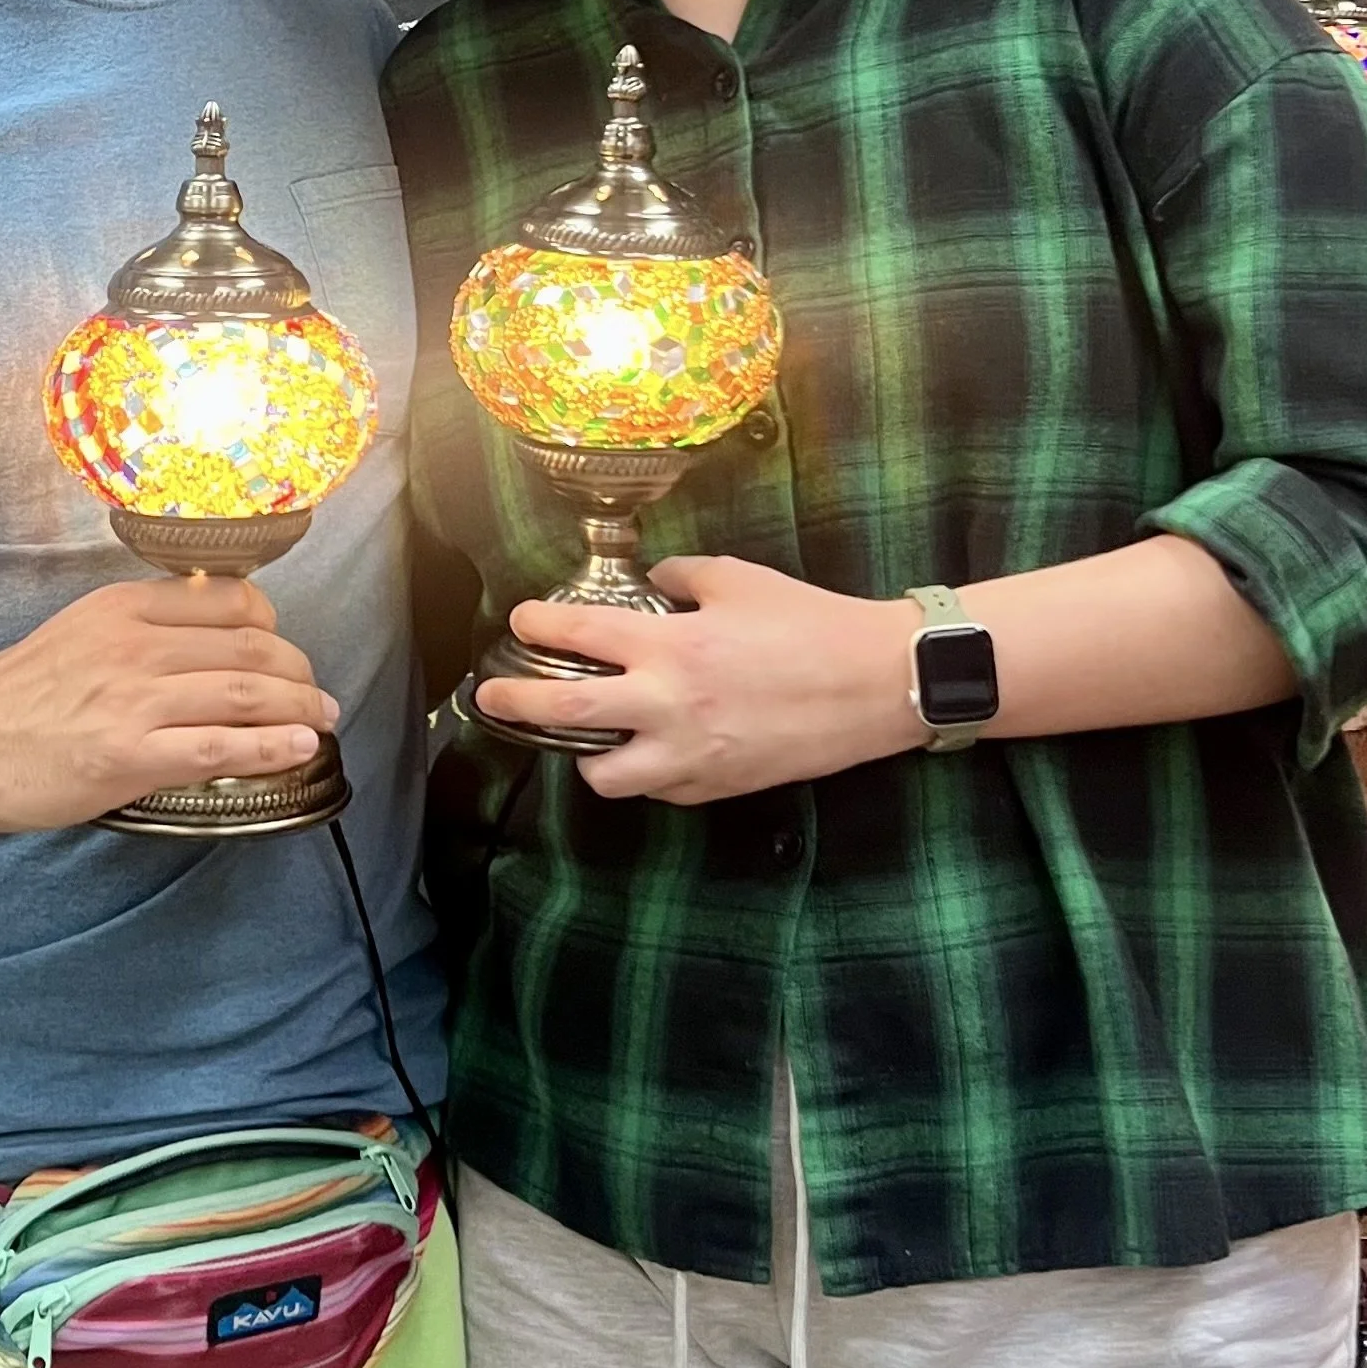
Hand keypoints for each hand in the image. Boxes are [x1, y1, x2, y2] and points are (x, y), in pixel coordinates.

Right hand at [0, 573, 339, 832]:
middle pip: (251, 648)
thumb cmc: (12, 695)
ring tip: (324, 721)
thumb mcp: (79, 633)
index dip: (273, 627)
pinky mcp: (128, 755)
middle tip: (317, 694)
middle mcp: (135, 644)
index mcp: (124, 607)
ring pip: (246, 693)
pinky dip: (272, 748)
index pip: (230, 600)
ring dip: (301, 709)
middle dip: (299, 673)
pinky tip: (301, 749)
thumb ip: (138, 629)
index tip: (283, 650)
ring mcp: (133, 700)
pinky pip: (220, 747)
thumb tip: (205, 640)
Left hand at [476, 557, 920, 803]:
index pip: (579, 635)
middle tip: (490, 696)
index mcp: (672, 646)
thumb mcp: (739, 579)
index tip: (522, 621)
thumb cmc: (811, 623)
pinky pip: (659, 789)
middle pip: (566, 713)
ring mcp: (691, 756)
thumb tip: (650, 583)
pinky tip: (650, 750)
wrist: (875, 684)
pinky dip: (644, 772)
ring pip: (605, 776)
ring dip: (585, 755)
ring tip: (585, 737)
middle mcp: (670, 706)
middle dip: (516, 702)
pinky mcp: (717, 788)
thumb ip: (681, 577)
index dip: (539, 625)